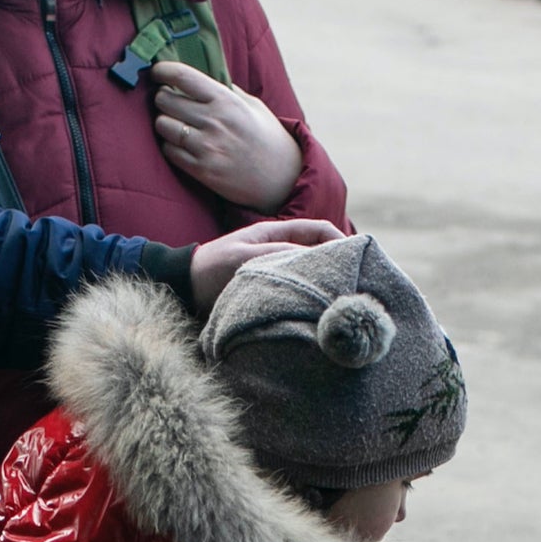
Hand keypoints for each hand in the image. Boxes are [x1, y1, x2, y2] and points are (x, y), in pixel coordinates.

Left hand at [150, 63, 304, 213]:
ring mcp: (206, 147)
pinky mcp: (202, 170)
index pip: (182, 76)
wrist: (282, 178)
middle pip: (165, 100)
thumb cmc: (267, 138)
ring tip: (175, 124)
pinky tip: (181, 144)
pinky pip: (169, 151)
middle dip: (163, 99)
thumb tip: (199, 77)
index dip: (162, 71)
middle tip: (169, 102)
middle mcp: (214, 121)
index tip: (157, 72)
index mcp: (226, 100)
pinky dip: (170, 146)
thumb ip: (225, 90)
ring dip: (164, 123)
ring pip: (163, 125)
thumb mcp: (252, 105)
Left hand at [186, 217, 344, 310]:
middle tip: (356, 282)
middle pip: (320, 252)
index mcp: (275, 233)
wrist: (184, 289)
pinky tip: (319, 310)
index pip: (319, 230)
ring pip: (310, 272)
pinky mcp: (270, 289)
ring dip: (325, 282)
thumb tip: (317, 260)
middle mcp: (279, 250)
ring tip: (341, 299)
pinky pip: (296, 290)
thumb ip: (280, 255)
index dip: (341, 240)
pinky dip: (310, 297)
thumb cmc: (210, 269)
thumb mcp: (246, 258)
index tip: (356, 257)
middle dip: (339, 263)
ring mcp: (275, 269)